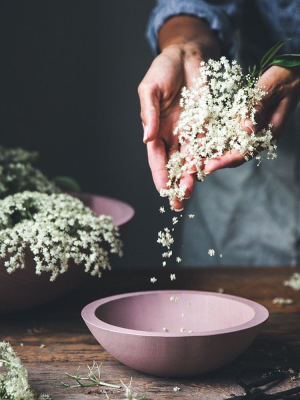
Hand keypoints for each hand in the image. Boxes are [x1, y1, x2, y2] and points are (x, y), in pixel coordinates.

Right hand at [138, 16, 219, 209]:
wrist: (189, 55)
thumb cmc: (164, 69)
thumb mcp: (150, 90)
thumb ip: (149, 114)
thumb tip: (146, 139)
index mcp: (156, 130)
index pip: (157, 157)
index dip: (159, 174)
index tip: (162, 189)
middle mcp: (173, 135)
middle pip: (175, 164)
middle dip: (176, 183)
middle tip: (178, 203)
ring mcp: (191, 132)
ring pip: (191, 160)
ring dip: (191, 177)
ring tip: (191, 193)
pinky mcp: (208, 125)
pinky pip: (209, 145)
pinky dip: (208, 159)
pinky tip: (208, 172)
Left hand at [204, 65, 299, 172]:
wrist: (290, 73)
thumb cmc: (282, 78)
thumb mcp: (269, 89)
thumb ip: (257, 107)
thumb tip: (247, 128)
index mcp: (270, 132)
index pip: (245, 152)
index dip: (226, 160)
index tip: (209, 166)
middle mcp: (262, 136)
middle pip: (237, 156)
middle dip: (217, 162)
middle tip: (197, 168)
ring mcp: (256, 132)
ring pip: (234, 149)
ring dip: (217, 155)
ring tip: (198, 160)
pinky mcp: (249, 125)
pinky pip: (233, 137)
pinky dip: (219, 142)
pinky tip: (206, 144)